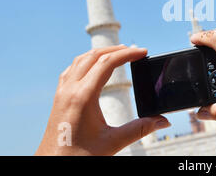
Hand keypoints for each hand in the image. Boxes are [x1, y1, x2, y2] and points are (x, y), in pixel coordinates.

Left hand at [35, 45, 170, 155]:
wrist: (52, 165)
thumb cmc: (78, 156)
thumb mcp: (113, 143)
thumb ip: (140, 129)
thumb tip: (162, 121)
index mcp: (83, 96)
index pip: (107, 63)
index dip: (128, 54)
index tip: (143, 52)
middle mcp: (70, 90)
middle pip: (94, 55)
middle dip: (116, 50)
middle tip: (135, 51)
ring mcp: (62, 92)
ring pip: (81, 59)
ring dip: (101, 53)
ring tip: (118, 54)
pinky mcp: (59, 98)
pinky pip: (72, 69)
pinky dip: (87, 61)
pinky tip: (95, 67)